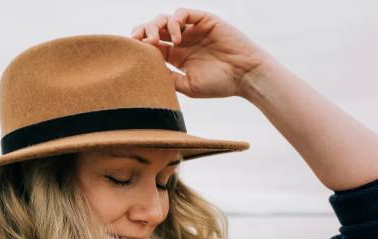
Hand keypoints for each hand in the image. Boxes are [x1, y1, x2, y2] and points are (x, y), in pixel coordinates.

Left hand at [131, 8, 272, 97]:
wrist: (245, 76)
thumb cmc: (219, 84)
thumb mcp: (187, 86)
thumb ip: (167, 77)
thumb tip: (144, 72)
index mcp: (176, 57)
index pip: (150, 47)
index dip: (139, 47)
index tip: (132, 53)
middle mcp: (182, 41)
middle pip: (153, 30)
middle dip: (141, 33)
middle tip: (138, 43)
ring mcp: (192, 29)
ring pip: (164, 19)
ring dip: (154, 26)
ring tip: (154, 41)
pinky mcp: (203, 20)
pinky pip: (182, 13)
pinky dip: (174, 22)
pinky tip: (177, 39)